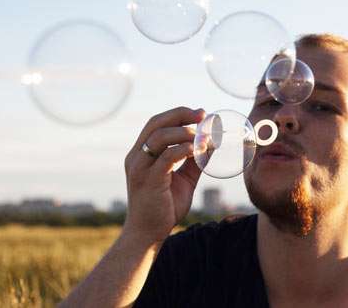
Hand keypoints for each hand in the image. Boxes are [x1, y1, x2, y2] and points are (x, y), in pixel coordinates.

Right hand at [123, 106, 205, 244]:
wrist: (148, 234)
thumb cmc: (164, 207)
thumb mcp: (184, 179)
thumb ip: (194, 161)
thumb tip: (211, 144)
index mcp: (141, 154)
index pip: (156, 124)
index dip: (177, 115)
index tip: (200, 114)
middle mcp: (136, 157)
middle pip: (156, 124)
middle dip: (181, 115)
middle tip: (203, 115)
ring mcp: (140, 168)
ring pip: (159, 137)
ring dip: (184, 132)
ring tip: (203, 137)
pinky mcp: (148, 180)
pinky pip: (166, 157)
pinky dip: (183, 149)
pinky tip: (198, 150)